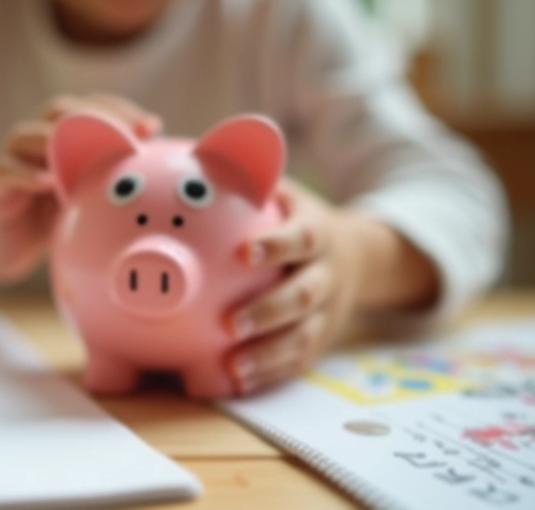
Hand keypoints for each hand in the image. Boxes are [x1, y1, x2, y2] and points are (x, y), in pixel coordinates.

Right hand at [0, 93, 162, 281]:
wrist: (11, 248)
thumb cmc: (57, 217)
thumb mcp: (91, 194)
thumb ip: (115, 176)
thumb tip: (165, 167)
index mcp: (62, 135)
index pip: (91, 107)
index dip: (120, 110)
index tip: (152, 126)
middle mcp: (36, 138)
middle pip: (60, 110)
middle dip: (95, 118)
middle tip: (126, 135)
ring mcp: (13, 159)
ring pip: (29, 134)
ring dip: (58, 141)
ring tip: (87, 154)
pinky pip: (8, 172)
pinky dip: (27, 175)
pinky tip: (48, 183)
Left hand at [224, 179, 439, 394]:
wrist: (356, 255)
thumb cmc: (295, 217)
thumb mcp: (283, 192)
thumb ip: (244, 180)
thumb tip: (178, 151)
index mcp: (317, 232)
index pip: (302, 237)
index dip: (277, 246)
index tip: (243, 253)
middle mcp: (327, 274)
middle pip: (304, 296)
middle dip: (269, 312)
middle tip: (229, 323)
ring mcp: (328, 311)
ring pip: (304, 337)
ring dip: (269, 354)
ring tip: (233, 367)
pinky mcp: (322, 340)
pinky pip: (299, 361)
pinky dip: (272, 373)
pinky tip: (237, 383)